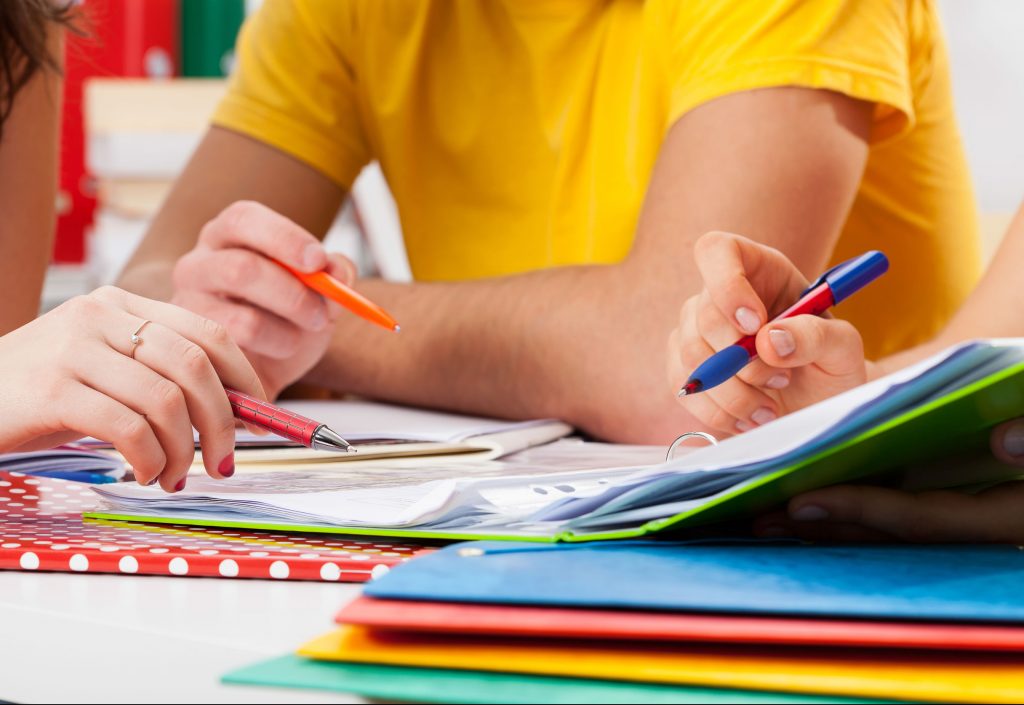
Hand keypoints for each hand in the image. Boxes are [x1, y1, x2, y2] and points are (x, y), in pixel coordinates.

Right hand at [0, 287, 265, 491]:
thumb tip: (234, 411)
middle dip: (224, 421)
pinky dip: (150, 459)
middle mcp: (100, 316)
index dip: (244, 377)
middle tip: (225, 461)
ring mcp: (73, 349)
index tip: (259, 415)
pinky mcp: (51, 389)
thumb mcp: (106, 371)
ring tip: (174, 475)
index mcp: (121, 305)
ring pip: (166, 400)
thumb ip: (160, 377)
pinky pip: (128, 428)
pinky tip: (144, 473)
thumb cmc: (41, 394)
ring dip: (184, 450)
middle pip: (195, 366)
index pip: (207, 332)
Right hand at [171, 201, 356, 398]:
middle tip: (322, 313)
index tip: (317, 261)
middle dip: (292, 294)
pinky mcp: (193, 346)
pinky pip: (239, 353)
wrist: (264, 367)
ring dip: (287, 331)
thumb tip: (338, 269)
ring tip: (302, 336)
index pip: (244, 219)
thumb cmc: (287, 318)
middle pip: (240, 268)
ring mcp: (188, 306)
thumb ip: (334, 275)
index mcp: (229, 235)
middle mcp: (199, 264)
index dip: (283, 238)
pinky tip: (279, 350)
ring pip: (242, 318)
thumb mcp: (319, 293)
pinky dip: (273, 349)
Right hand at [667, 231, 870, 436]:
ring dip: (734, 391)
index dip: (727, 286)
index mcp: (759, 270)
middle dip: (742, 359)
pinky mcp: (684, 367)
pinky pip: (684, 387)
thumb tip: (770, 341)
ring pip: (691, 355)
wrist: (817, 404)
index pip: (717, 251)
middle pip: (704, 315)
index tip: (755, 325)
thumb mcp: (843, 348)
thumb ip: (817, 335)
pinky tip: (748, 417)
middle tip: (781, 380)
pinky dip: (718, 411)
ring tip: (769, 406)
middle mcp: (719, 295)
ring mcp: (695, 331)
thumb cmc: (830, 367)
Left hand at [754, 419, 1023, 541]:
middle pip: (889, 537)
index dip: (863, 510)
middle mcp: (977, 531)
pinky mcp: (940, 513)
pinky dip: (843, 516)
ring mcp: (956, 526)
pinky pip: (885, 522)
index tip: (802, 502)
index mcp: (1008, 516)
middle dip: (825, 527)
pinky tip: (798, 509)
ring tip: (764, 519)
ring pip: (881, 536)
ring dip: (824, 528)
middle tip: (761, 519)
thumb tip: (1005, 441)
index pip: (923, 520)